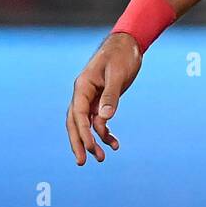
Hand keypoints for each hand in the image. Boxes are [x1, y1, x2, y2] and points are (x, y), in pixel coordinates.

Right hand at [66, 33, 141, 165]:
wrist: (129, 43)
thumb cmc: (122, 55)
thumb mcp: (118, 74)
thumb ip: (111, 96)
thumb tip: (105, 119)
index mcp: (83, 86)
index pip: (78, 114)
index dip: (83, 133)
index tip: (90, 148)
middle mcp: (83, 93)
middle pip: (75, 122)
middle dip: (78, 142)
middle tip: (82, 162)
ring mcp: (92, 97)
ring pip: (87, 124)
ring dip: (93, 141)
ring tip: (103, 158)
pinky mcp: (102, 100)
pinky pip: (99, 120)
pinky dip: (105, 132)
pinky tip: (115, 143)